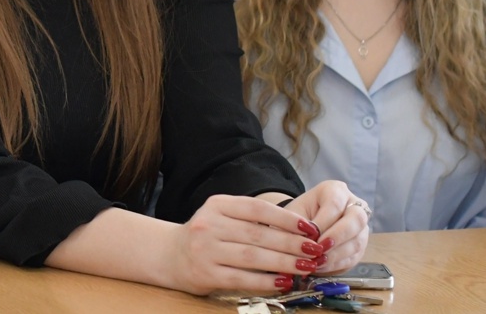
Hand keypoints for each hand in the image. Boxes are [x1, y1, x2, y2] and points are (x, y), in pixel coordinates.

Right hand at [163, 194, 328, 294]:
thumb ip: (252, 221)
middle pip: (258, 234)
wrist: (171, 255)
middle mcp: (209, 224)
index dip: (286, 218)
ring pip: (252, 256)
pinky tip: (283, 281)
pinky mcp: (205, 272)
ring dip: (283, 262)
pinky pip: (242, 277)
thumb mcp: (223, 217)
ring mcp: (205, 249)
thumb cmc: (207, 236)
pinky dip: (265, 280)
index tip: (310, 228)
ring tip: (306, 266)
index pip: (257, 208)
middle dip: (291, 243)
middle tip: (315, 250)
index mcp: (217, 205)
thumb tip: (298, 232)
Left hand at [280, 181, 369, 274]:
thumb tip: (306, 243)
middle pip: (356, 219)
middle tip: (319, 249)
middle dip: (337, 237)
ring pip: (357, 240)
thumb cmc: (296, 217)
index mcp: (335, 190)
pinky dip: (336, 263)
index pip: (335, 203)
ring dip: (336, 254)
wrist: (302, 227)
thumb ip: (297, 226)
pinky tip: (321, 266)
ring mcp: (360, 226)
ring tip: (316, 261)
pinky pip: (353, 256)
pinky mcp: (359, 245)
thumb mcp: (291, 215)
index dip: (324, 222)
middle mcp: (353, 205)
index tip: (310, 236)